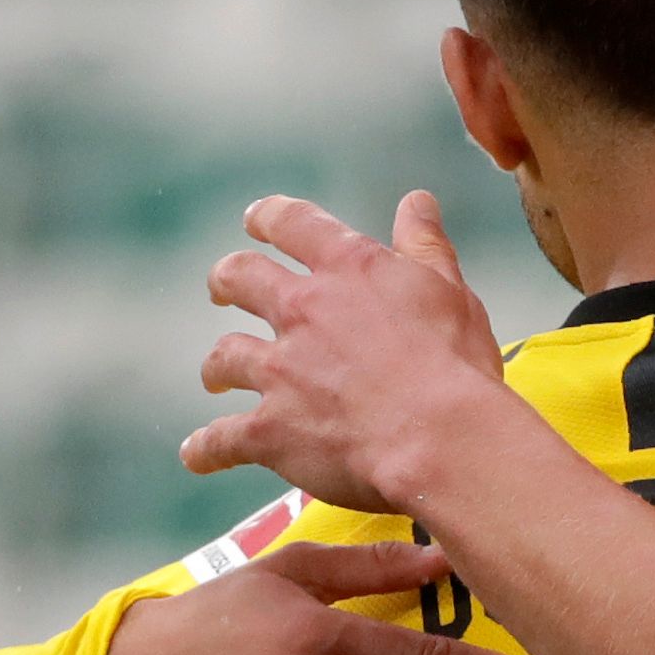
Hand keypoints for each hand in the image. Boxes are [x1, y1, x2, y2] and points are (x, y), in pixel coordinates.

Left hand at [185, 191, 508, 512]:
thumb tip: (417, 201)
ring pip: (225, 356)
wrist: (439, 436)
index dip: (268, 217)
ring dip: (218, 366)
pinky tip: (199, 454)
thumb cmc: (454, 363)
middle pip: (239, 278)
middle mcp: (303, 309)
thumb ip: (425, 245)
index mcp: (349, 269)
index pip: (293, 223)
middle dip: (226, 281)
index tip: (255, 221)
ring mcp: (279, 370)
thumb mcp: (450, 290)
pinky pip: (220, 438)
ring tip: (217, 377)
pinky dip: (205, 448)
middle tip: (222, 290)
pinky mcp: (269, 429)